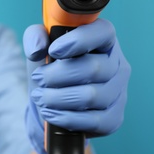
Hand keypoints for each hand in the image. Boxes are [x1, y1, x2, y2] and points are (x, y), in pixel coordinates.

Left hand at [23, 19, 130, 153]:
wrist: (52, 102)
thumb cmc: (50, 68)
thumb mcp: (39, 47)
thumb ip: (35, 37)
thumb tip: (37, 49)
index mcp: (103, 40)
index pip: (103, 33)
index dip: (79, 40)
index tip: (53, 50)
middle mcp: (117, 65)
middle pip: (93, 68)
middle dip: (57, 75)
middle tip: (38, 78)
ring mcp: (118, 93)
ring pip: (91, 96)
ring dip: (58, 98)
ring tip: (40, 97)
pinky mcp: (114, 118)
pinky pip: (94, 121)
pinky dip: (66, 118)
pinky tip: (50, 113)